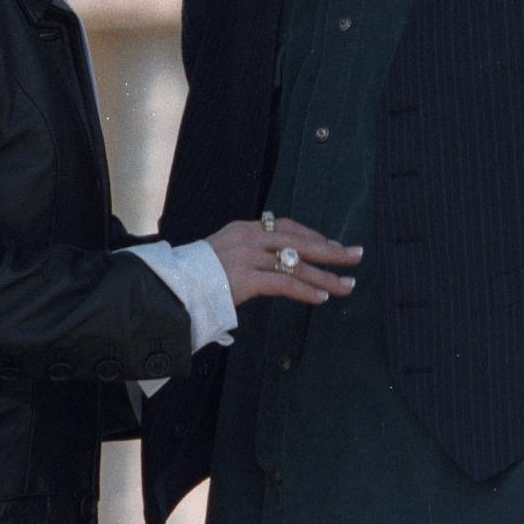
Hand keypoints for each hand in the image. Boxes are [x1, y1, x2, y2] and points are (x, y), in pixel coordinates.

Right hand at [206, 217, 362, 308]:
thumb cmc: (192, 277)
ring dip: (326, 276)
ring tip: (348, 285)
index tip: (332, 245)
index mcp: (243, 229)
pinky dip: (306, 290)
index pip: (286, 227)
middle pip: (299, 241)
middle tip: (356, 255)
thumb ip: (245, 256)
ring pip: (297, 265)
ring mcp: (247, 258)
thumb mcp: (220, 255)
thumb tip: (269, 266)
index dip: (312, 236)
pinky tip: (323, 297)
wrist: (168, 288)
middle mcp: (248, 238)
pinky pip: (284, 284)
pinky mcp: (245, 279)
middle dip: (331, 250)